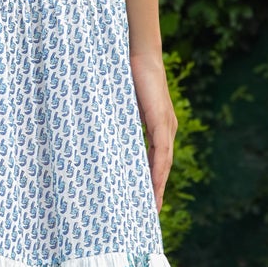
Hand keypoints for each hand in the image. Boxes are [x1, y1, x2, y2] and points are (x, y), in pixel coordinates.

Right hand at [131, 51, 176, 209]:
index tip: (146, 200)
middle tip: (150, 213)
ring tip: (152, 207)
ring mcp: (166, 125)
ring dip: (158, 187)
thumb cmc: (127, 74)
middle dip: (157, 191)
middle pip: (163, 167)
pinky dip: (158, 171)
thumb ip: (118, 121)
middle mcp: (167, 128)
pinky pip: (161, 152)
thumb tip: (101, 134)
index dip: (153, 180)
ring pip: (164, 164)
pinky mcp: (162, 121)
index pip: (157, 159)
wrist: (139, 52)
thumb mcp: (122, 105)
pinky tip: (154, 186)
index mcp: (158, 125)